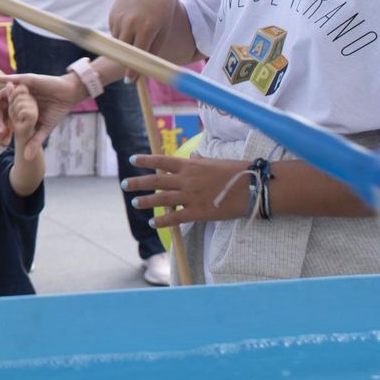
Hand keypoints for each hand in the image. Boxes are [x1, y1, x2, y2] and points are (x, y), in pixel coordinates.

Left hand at [0, 72, 83, 162]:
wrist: (69, 96)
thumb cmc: (57, 110)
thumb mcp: (43, 129)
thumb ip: (34, 141)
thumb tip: (27, 159)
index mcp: (20, 108)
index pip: (6, 118)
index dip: (1, 129)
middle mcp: (18, 98)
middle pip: (1, 109)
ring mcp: (20, 89)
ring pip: (2, 97)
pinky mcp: (24, 80)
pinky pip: (6, 79)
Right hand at [107, 0, 178, 73]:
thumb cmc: (162, 15)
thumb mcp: (162, 32)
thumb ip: (152, 51)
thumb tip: (142, 72)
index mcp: (147, 27)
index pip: (137, 53)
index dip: (133, 68)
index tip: (130, 80)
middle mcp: (131, 22)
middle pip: (123, 50)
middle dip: (125, 60)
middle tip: (129, 66)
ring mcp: (120, 16)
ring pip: (117, 41)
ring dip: (123, 45)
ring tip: (136, 35)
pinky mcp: (112, 13)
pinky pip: (113, 31)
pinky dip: (120, 33)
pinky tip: (130, 24)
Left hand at [122, 153, 251, 227]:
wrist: (254, 187)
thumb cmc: (238, 172)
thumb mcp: (216, 162)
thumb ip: (200, 161)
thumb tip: (192, 156)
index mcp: (191, 165)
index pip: (162, 161)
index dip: (145, 160)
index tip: (132, 160)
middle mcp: (187, 180)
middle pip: (156, 181)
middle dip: (138, 182)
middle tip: (125, 184)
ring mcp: (192, 196)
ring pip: (162, 199)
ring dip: (146, 201)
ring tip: (135, 203)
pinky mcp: (199, 212)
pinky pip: (176, 217)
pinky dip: (162, 220)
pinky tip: (153, 222)